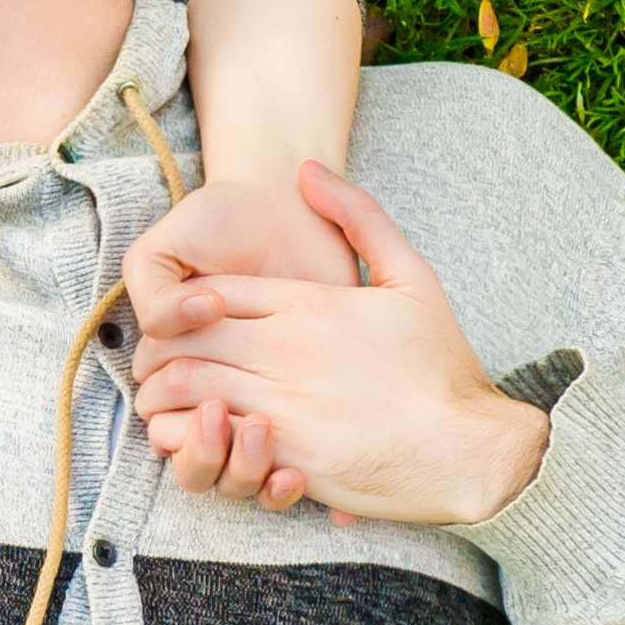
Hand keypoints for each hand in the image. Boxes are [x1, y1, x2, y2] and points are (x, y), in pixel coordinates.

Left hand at [133, 163, 550, 526]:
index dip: (183, 309)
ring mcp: (282, 402)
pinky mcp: (286, 456)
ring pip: (186, 386)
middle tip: (153, 368)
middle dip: (158, 353)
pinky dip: (186, 439)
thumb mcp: (413, 277)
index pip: (212, 295)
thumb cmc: (442, 368)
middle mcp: (285, 349)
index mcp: (307, 305)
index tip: (180, 326)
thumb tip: (306, 169)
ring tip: (160, 404)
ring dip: (161, 394)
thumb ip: (360, 216)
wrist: (472, 452)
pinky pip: (210, 440)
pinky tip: (189, 444)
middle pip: (185, 339)